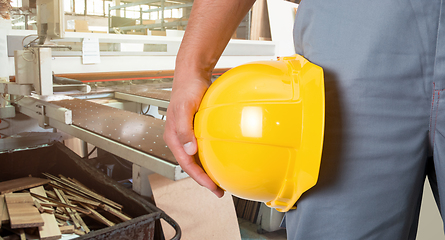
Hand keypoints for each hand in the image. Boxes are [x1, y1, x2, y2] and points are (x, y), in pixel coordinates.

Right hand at [164, 76, 224, 197]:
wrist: (191, 76)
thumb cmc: (186, 90)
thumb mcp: (184, 109)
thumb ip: (184, 130)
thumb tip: (189, 150)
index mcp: (173, 138)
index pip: (186, 164)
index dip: (199, 178)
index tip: (212, 186)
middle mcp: (179, 139)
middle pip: (191, 165)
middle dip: (203, 180)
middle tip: (219, 190)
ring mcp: (187, 136)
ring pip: (196, 159)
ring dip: (206, 170)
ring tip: (219, 180)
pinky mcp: (195, 130)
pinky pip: (202, 149)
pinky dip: (209, 158)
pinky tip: (218, 159)